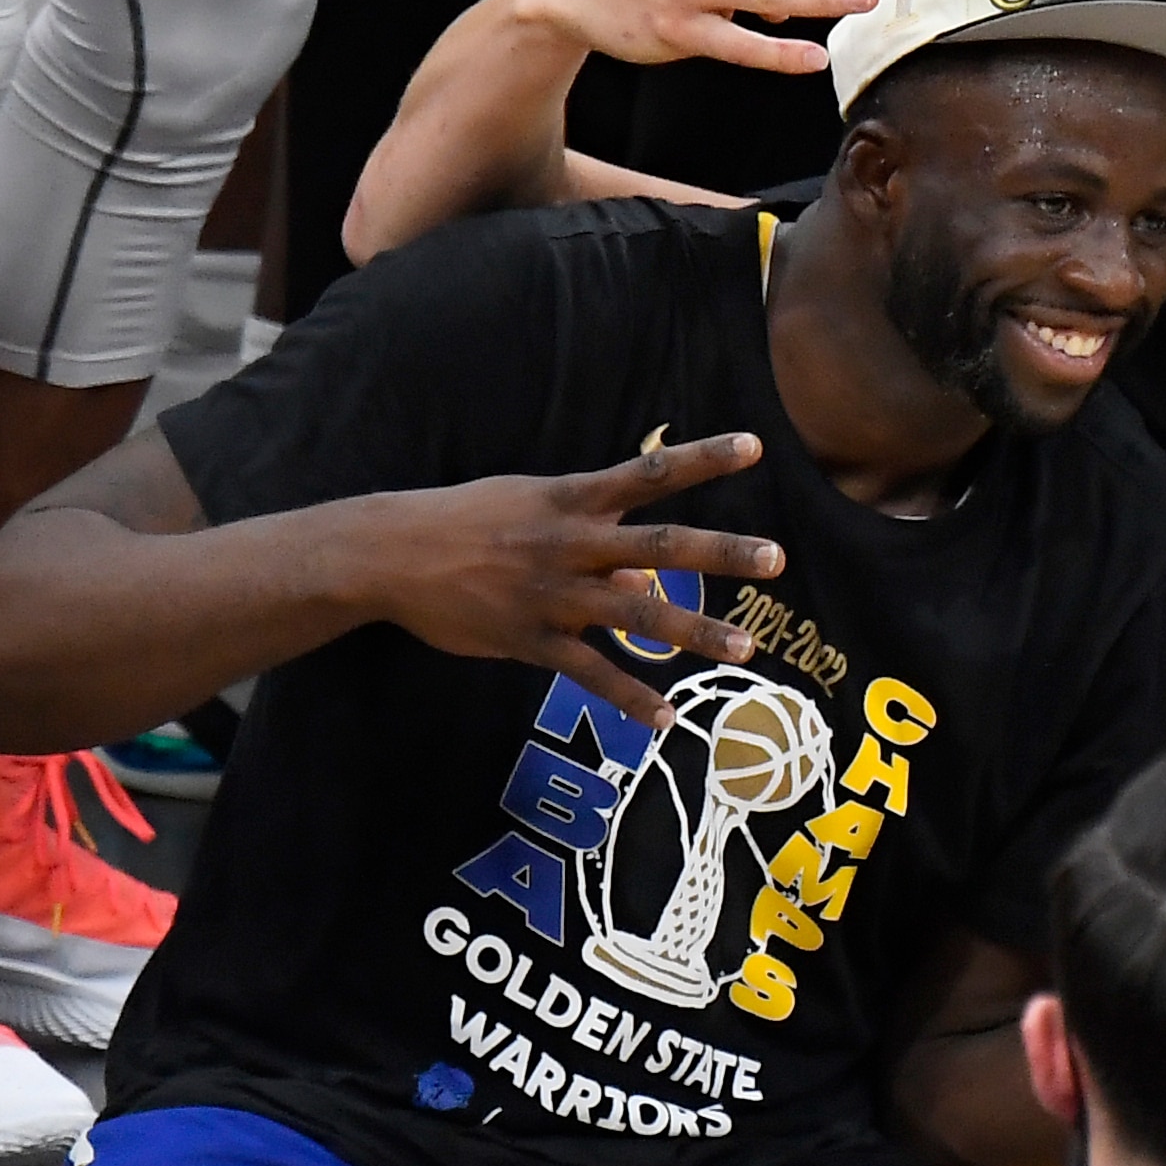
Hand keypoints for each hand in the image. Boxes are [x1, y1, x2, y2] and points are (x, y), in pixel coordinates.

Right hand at [350, 434, 782, 728]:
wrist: (389, 554)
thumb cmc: (465, 522)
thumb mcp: (530, 507)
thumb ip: (593, 539)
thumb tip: (647, 583)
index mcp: (573, 499)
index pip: (651, 472)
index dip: (703, 458)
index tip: (754, 445)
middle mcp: (573, 542)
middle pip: (662, 545)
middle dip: (721, 552)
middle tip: (776, 558)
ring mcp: (554, 593)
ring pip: (638, 614)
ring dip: (695, 632)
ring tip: (746, 649)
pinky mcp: (531, 639)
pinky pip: (591, 673)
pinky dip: (631, 698)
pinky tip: (666, 720)